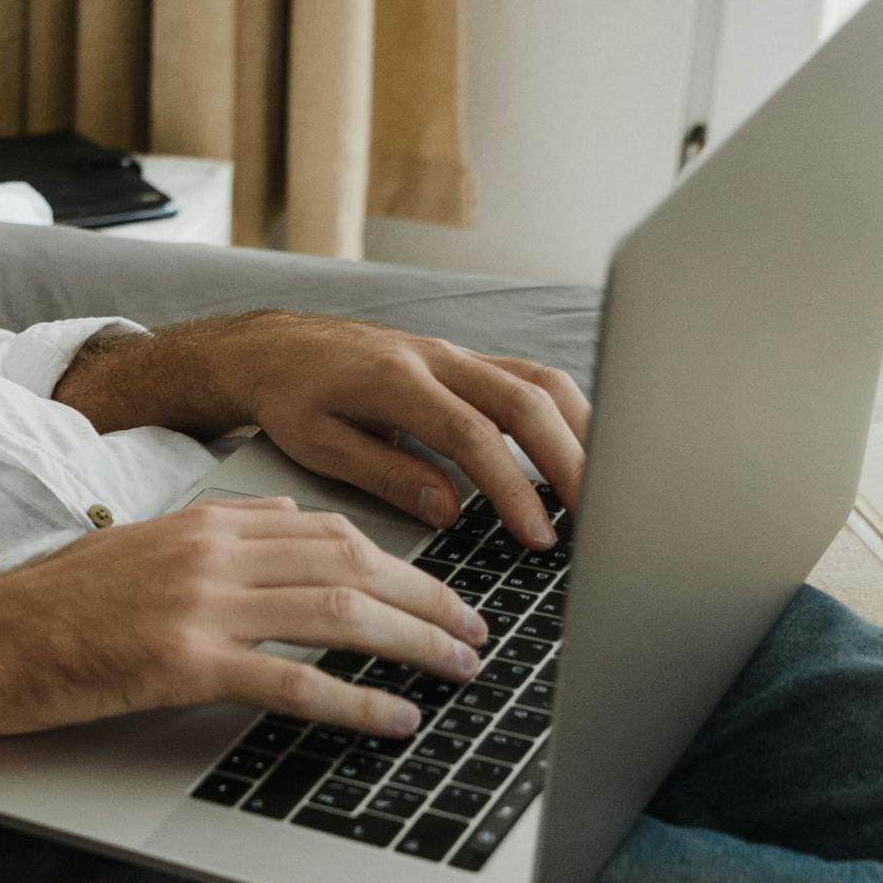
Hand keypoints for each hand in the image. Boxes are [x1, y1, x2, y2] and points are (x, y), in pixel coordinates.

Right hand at [0, 497, 489, 742]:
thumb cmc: (48, 610)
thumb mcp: (139, 549)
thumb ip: (216, 536)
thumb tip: (290, 530)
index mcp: (206, 522)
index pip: (330, 529)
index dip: (400, 560)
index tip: (441, 590)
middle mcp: (212, 551)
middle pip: (353, 562)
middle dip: (429, 598)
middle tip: (476, 630)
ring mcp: (199, 604)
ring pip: (340, 612)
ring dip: (414, 643)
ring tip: (460, 670)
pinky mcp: (182, 661)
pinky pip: (294, 679)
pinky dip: (357, 699)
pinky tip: (397, 717)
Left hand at [228, 315, 586, 547]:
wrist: (278, 348)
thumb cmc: (292, 398)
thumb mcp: (319, 447)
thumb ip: (386, 475)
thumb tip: (448, 510)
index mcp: (395, 381)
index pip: (472, 435)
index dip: (511, 487)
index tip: (535, 535)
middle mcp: (436, 358)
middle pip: (526, 400)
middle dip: (569, 460)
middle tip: (596, 517)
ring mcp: (457, 355)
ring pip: (540, 380)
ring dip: (581, 431)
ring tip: (604, 487)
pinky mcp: (467, 361)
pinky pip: (530, 378)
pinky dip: (565, 414)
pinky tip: (582, 450)